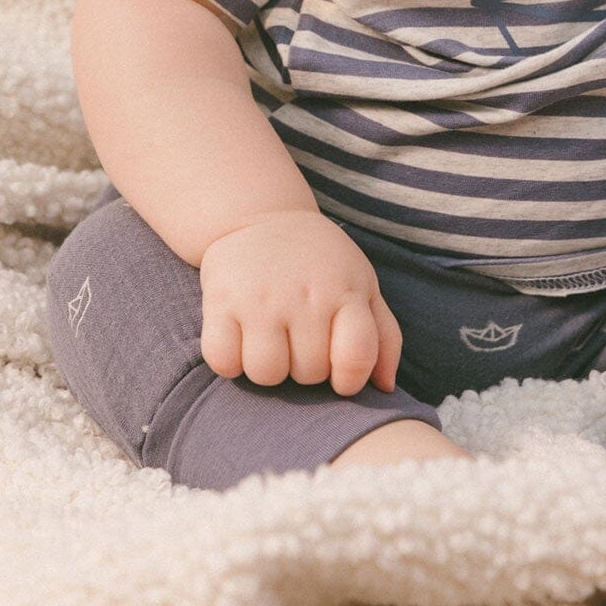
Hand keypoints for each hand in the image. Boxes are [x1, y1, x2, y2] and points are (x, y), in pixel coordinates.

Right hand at [198, 210, 403, 395]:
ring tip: (271, 341)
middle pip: (309, 374)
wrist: (261, 217)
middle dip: (305, 368)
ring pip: (266, 374)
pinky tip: (239, 339)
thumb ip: (384, 337)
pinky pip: (223, 362)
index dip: (349, 381)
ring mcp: (261, 298)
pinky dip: (229, 361)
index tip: (339, 375)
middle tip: (298, 339)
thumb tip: (385, 388)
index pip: (356, 357)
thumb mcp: (362, 285)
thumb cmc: (320, 263)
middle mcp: (305, 294)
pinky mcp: (220, 300)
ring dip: (268, 369)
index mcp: (346, 291)